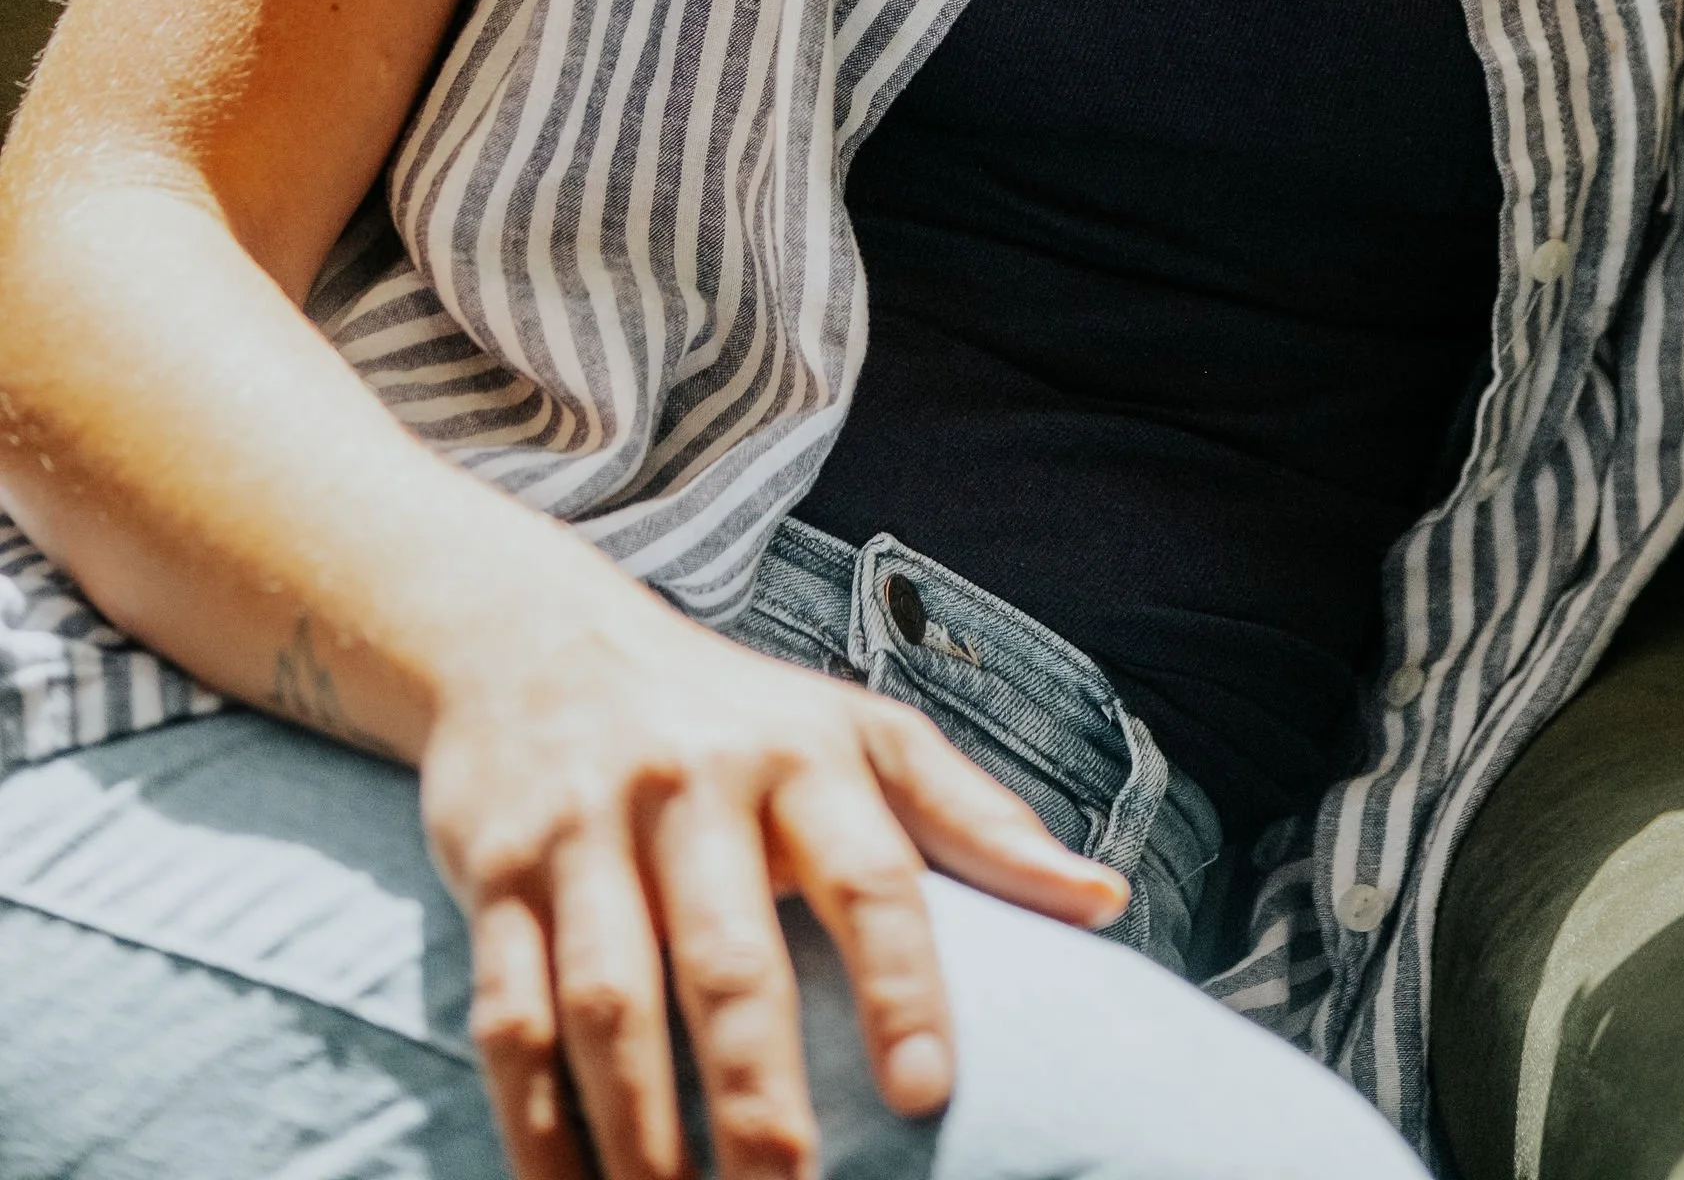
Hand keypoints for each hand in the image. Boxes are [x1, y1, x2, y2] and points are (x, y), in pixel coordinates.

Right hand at [419, 584, 1126, 1179]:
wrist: (535, 638)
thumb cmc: (732, 714)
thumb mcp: (861, 737)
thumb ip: (979, 823)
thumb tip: (1105, 903)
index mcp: (803, 753)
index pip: (870, 873)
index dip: (903, 983)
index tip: (927, 1093)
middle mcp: (692, 784)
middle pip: (730, 958)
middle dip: (758, 1096)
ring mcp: (584, 830)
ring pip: (612, 1001)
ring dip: (642, 1134)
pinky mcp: (493, 874)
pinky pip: (511, 1017)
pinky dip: (536, 1125)